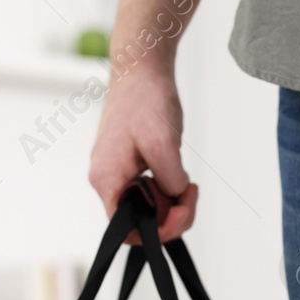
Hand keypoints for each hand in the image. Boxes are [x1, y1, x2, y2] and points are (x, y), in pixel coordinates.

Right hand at [89, 69, 197, 241]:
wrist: (140, 70)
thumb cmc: (145, 99)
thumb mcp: (163, 143)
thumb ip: (170, 178)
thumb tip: (175, 197)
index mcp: (108, 179)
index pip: (125, 229)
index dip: (157, 230)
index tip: (180, 211)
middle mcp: (108, 179)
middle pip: (140, 221)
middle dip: (172, 215)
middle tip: (191, 194)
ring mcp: (119, 173)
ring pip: (148, 207)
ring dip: (173, 203)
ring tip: (189, 185)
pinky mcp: (131, 165)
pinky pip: (151, 191)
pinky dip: (170, 189)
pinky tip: (181, 177)